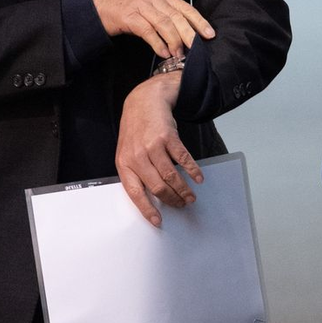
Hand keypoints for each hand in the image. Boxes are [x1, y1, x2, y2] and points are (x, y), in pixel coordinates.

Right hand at [92, 0, 214, 57]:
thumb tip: (186, 34)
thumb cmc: (127, 9)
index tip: (210, 34)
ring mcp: (141, 7)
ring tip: (179, 55)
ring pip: (165, 24)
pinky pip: (148, 31)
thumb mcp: (150, 8)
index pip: (186, 8)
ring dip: (174, 41)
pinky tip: (163, 53)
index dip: (199, 21)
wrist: (100, 6)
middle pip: (177, 17)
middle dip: (190, 34)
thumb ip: (166, 17)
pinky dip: (157, 43)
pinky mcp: (130, 17)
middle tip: (197, 48)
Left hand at [115, 73, 203, 225]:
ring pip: (171, 176)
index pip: (134, 193)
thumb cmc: (135, 130)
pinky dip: (192, 170)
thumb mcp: (127, 151)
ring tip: (191, 196)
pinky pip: (182, 159)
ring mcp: (152, 146)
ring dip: (183, 189)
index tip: (158, 221)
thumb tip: (150, 197)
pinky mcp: (167, 137)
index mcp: (124, 163)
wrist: (143, 101)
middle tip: (182, 205)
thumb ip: (135, 172)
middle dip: (172, 200)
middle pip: (157, 187)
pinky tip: (198, 178)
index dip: (147, 209)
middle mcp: (137, 156)